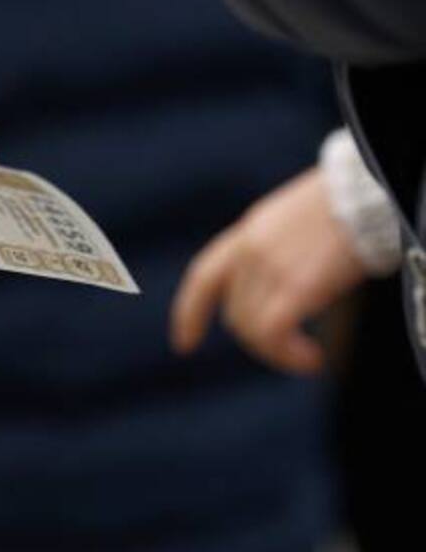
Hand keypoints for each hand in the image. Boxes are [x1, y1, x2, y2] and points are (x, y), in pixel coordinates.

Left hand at [170, 169, 367, 374]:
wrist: (366, 191)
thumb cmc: (347, 206)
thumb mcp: (294, 220)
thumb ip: (278, 249)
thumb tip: (287, 288)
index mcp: (247, 231)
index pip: (204, 276)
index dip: (189, 312)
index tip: (184, 342)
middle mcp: (250, 250)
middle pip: (235, 312)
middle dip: (258, 339)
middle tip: (293, 350)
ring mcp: (269, 267)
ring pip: (251, 328)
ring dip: (277, 352)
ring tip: (308, 358)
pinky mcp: (296, 285)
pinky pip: (273, 333)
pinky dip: (288, 355)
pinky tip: (312, 359)